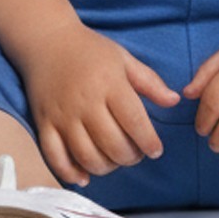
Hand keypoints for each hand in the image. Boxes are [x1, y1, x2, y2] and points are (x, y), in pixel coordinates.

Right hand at [24, 24, 178, 186]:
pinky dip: (70, 173)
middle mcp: (85, 102)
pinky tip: (84, 177)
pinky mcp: (44, 123)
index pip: (134, 121)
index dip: (149, 141)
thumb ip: (150, 82)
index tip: (156, 150)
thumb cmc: (89, 50)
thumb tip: (174, 101)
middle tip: (136, 154)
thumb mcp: (124, 59)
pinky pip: (55, 157)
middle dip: (130, 157)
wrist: (47, 40)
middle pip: (112, 144)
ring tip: (115, 161)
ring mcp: (63, 115)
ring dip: (106, 167)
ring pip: (86, 156)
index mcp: (109, 84)